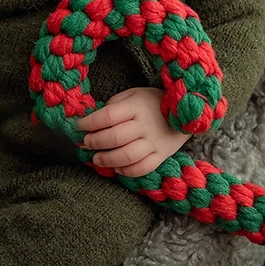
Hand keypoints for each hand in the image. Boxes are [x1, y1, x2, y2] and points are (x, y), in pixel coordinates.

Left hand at [76, 87, 191, 176]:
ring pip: (127, 156)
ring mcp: (154, 142)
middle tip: (86, 142)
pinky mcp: (162, 155)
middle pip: (115, 137)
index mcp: (136, 106)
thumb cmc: (152, 102)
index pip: (107, 116)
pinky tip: (116, 167)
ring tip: (97, 158)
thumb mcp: (133, 94)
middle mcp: (145, 125)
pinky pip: (142, 168)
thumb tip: (92, 118)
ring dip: (107, 159)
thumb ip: (114, 105)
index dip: (89, 123)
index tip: (79, 126)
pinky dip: (126, 171)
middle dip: (95, 142)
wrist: (186, 111)